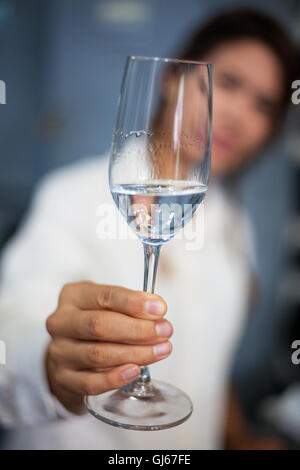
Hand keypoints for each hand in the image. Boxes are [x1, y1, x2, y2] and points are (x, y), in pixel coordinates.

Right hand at [45, 281, 171, 413]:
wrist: (70, 352)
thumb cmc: (95, 321)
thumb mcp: (108, 303)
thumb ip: (130, 305)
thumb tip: (156, 310)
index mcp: (72, 296)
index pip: (105, 296)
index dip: (134, 303)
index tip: (160, 309)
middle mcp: (60, 322)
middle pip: (99, 325)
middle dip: (138, 329)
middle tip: (164, 331)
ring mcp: (59, 352)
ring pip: (98, 354)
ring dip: (135, 353)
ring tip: (161, 350)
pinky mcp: (63, 379)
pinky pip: (90, 382)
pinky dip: (115, 378)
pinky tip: (135, 370)